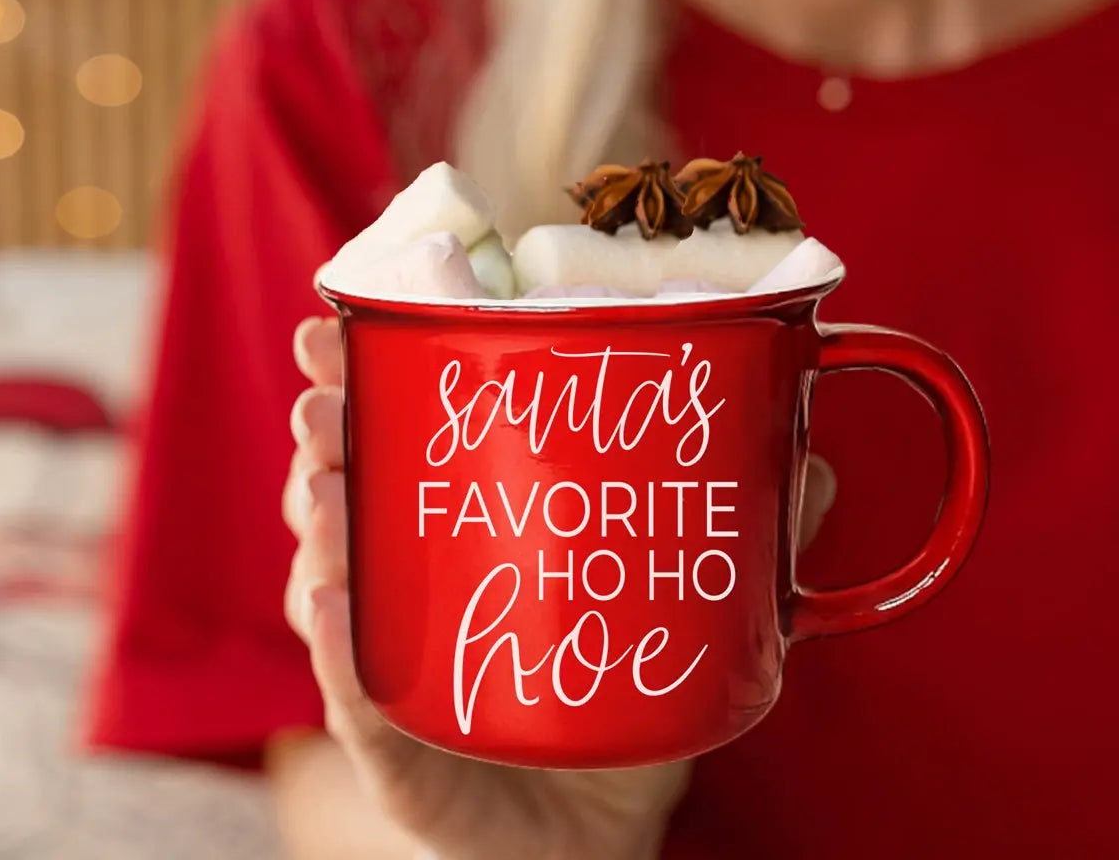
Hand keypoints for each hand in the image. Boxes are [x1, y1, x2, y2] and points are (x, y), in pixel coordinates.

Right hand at [284, 317, 835, 859]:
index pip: (390, 434)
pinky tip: (334, 599)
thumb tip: (812, 460)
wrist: (593, 826)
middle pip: (339, 488)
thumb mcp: (680, 604)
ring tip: (328, 484)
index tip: (337, 321)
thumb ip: (746, 535)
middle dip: (324, 428)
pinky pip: (356, 697)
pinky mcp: (398, 747)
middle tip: (327, 391)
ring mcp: (392, 660)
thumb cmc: (615, 692)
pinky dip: (340, 648)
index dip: (356, 374)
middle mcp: (404, 581)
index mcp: (452, 525)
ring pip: (329, 580)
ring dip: (318, 523)